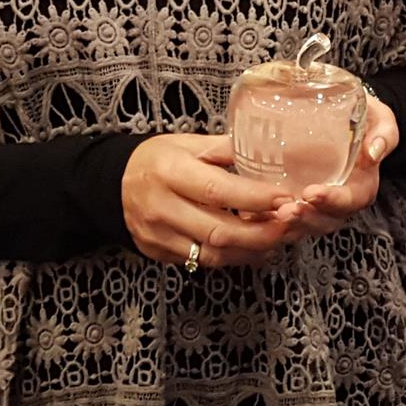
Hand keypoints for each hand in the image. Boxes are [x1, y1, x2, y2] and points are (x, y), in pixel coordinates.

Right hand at [121, 132, 295, 267]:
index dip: (255, 198)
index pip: (217, 190)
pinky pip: (200, 261)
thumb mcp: (189, 143)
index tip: (285, 199)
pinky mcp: (158, 253)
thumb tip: (269, 152)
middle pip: (217, 230)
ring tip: (278, 240)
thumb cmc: (158, 159)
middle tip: (291, 226)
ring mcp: (157, 235)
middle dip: (260, 233)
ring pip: (211, 253)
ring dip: (250, 250)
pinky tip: (253, 249)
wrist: (114, 183)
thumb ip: (227, 149)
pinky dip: (232, 258)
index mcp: (170, 171)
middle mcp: (161, 206)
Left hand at [282, 96, 396, 236]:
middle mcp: (340, 200)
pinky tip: (254, 214)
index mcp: (362, 185)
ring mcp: (318, 203)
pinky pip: (286, 216)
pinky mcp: (298, 198)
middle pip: (326, 220)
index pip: (352, 201)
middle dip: (306, 219)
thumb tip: (373, 152)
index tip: (312, 193)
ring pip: (306, 223)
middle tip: (286, 211)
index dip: (333, 201)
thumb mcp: (380, 120)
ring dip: (290, 223)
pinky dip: (270, 220)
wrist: (345, 116)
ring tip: (272, 214)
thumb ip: (383, 134)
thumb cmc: (365, 119)